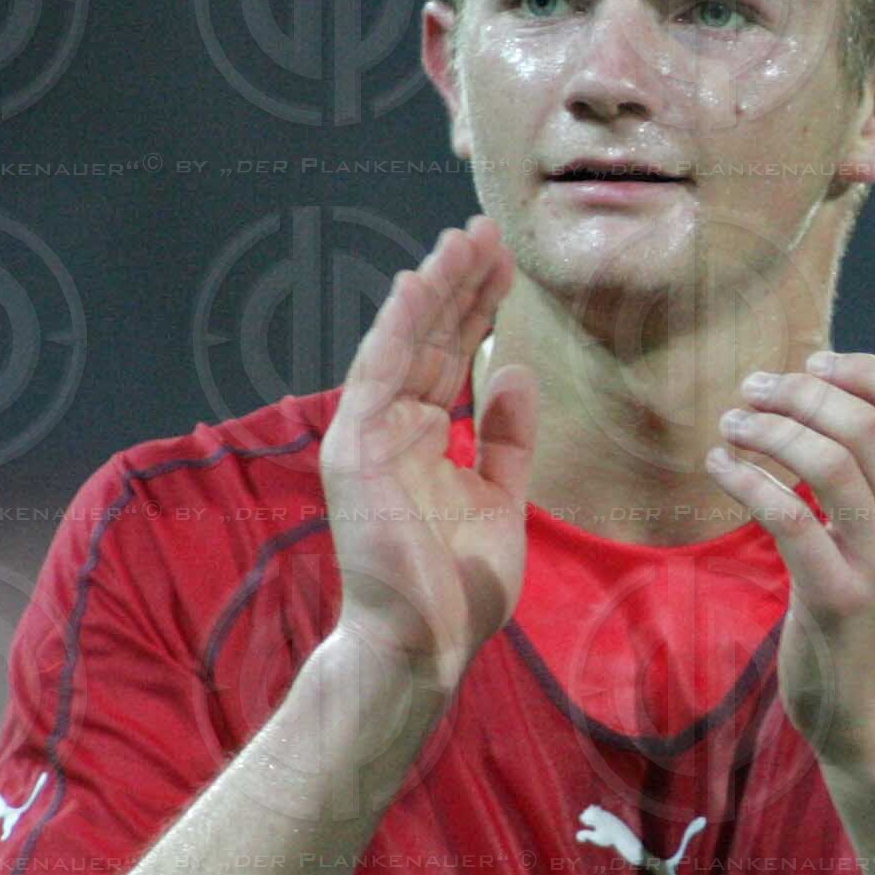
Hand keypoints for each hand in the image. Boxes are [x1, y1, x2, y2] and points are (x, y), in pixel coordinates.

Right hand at [320, 218, 537, 687]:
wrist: (426, 644)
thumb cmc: (458, 585)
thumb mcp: (501, 497)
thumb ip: (507, 438)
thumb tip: (518, 372)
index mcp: (424, 439)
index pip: (452, 357)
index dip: (477, 308)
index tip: (505, 263)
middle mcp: (392, 429)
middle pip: (429, 340)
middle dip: (459, 284)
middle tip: (487, 230)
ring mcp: (369, 437)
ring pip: (403, 345)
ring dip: (431, 290)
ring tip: (461, 238)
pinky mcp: (355, 451)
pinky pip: (376, 375)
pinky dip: (396, 327)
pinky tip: (418, 283)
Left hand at [706, 353, 874, 765]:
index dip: (863, 370)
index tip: (812, 362)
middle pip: (864, 425)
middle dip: (799, 393)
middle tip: (752, 388)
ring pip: (827, 462)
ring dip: (768, 429)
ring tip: (731, 424)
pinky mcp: (837, 599)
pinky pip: (788, 517)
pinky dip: (747, 479)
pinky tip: (719, 467)